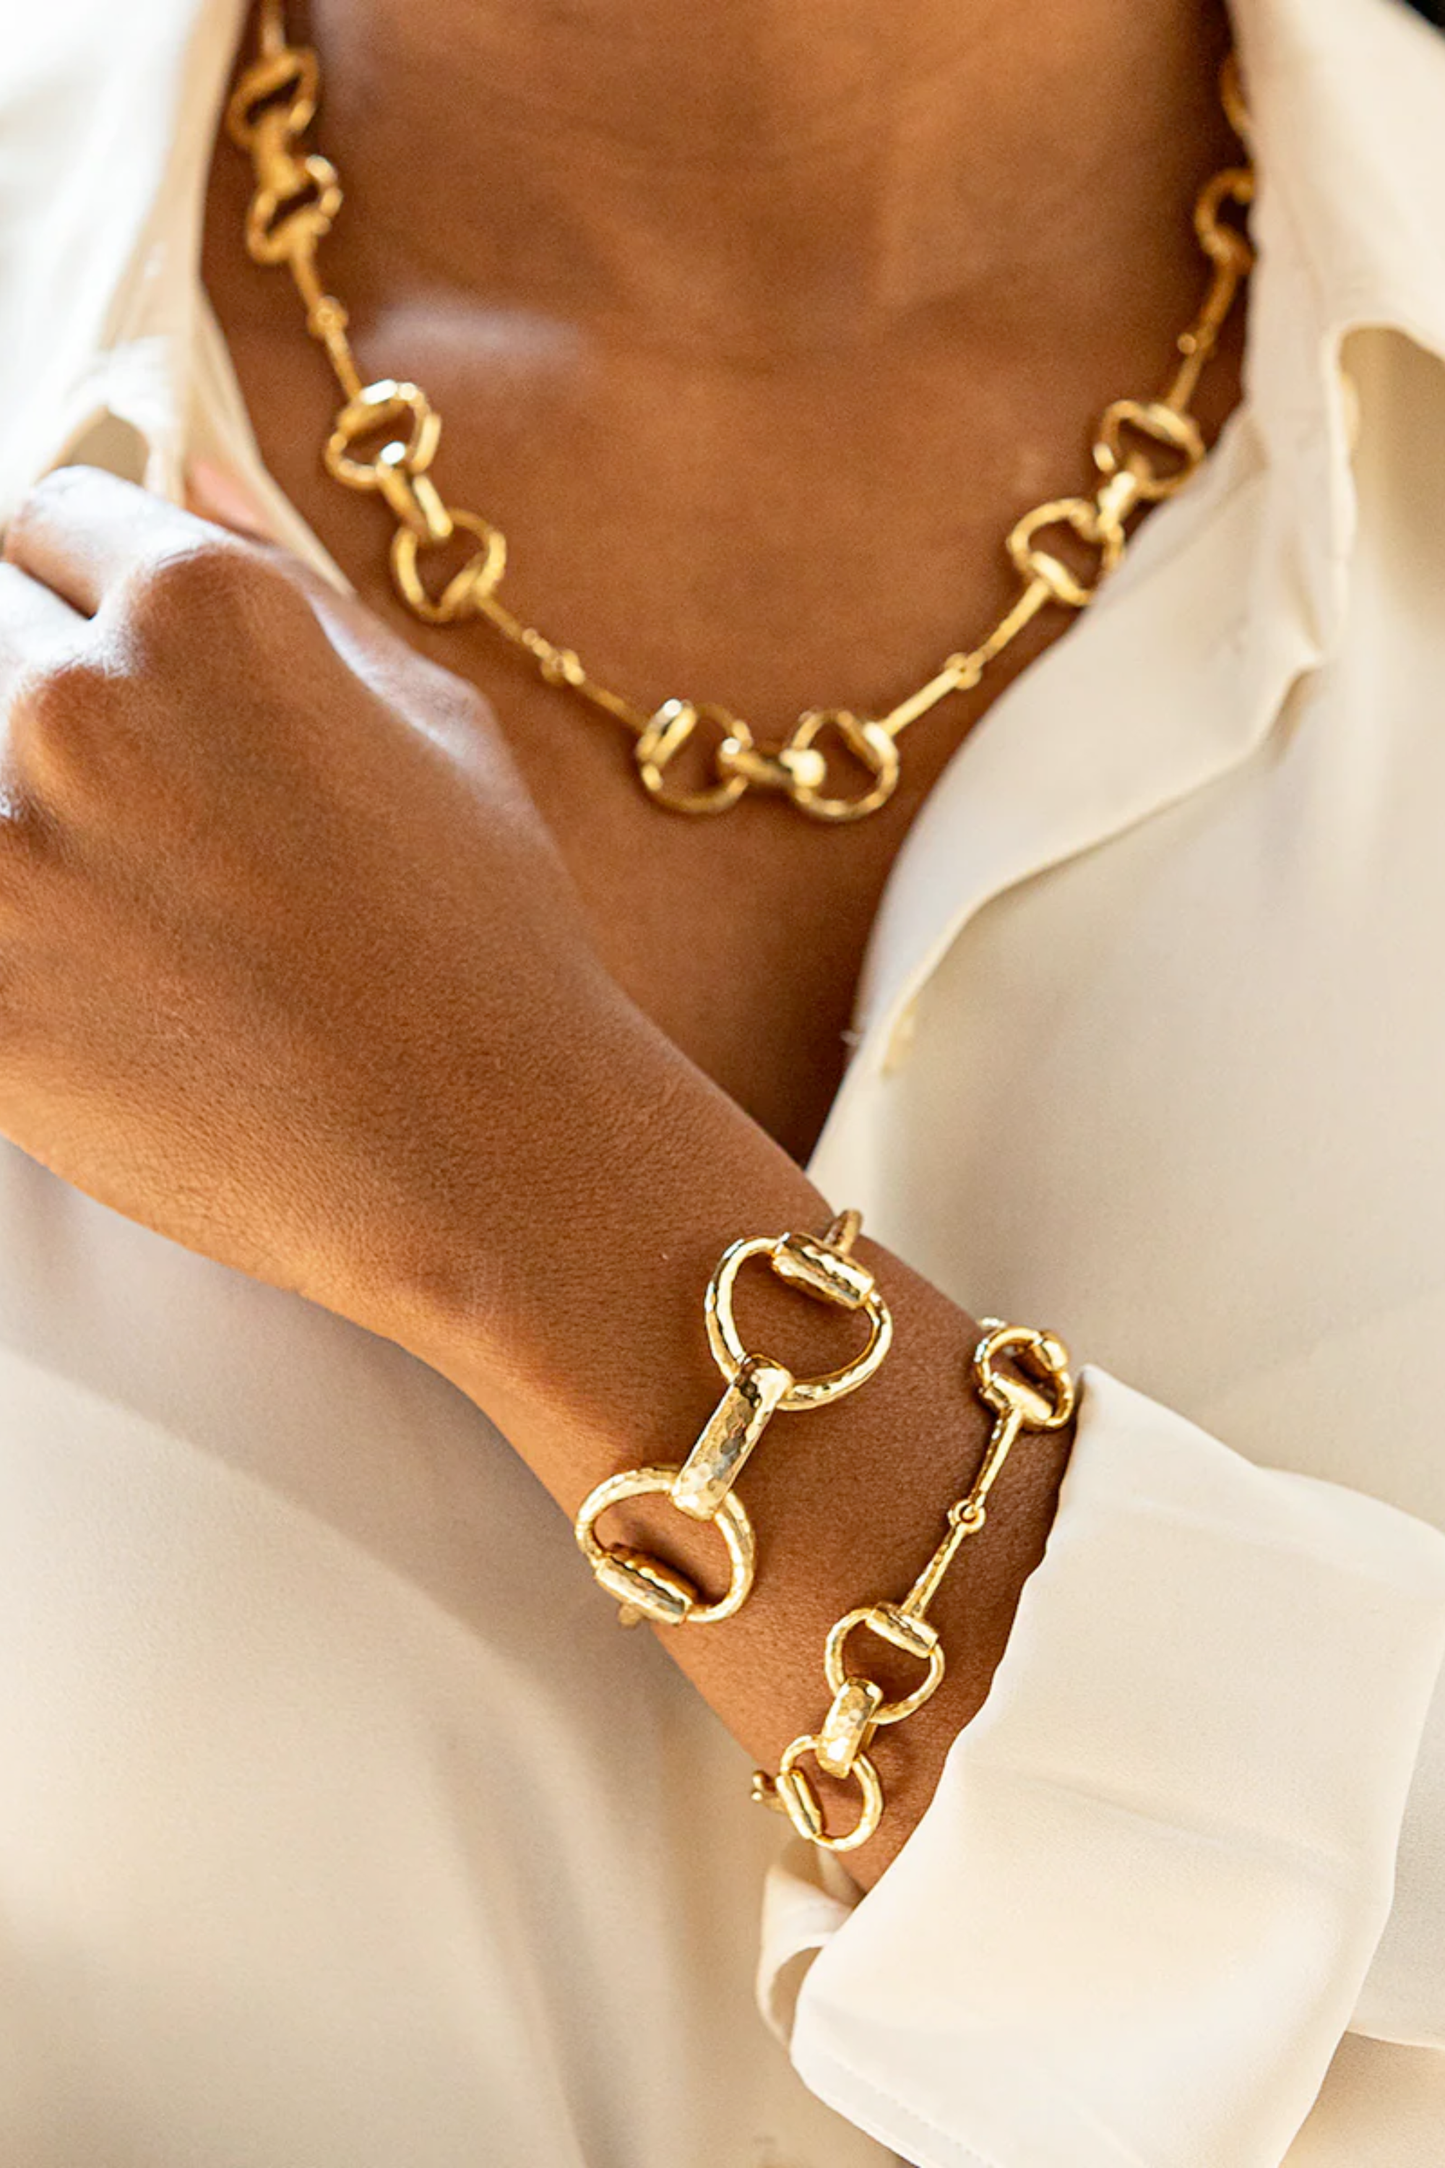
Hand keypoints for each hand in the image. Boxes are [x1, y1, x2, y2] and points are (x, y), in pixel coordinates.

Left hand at [0, 465, 660, 1354]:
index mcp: (206, 608)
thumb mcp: (435, 724)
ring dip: (9, 801)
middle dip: (23, 681)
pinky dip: (2, 921)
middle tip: (110, 795)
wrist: (487, 1156)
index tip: (93, 639)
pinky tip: (79, 957)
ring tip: (101, 883)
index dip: (78, 581)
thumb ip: (294, 590)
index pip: (51, 516)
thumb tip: (192, 483)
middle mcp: (83, 699)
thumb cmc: (485, 946)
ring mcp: (5, 846)